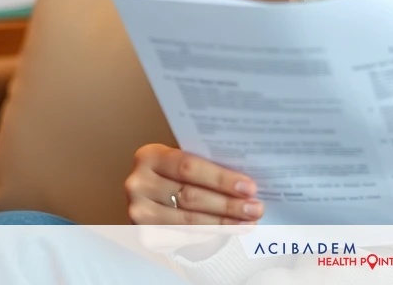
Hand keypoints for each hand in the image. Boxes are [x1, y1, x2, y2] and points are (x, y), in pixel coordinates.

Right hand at [125, 143, 264, 224]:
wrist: (152, 198)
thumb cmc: (175, 175)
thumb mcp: (183, 162)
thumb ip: (207, 165)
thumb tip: (247, 181)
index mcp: (149, 156)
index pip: (189, 166)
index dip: (221, 178)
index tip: (249, 187)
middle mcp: (138, 183)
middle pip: (190, 195)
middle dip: (228, 203)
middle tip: (255, 207)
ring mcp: (137, 211)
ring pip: (188, 220)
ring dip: (224, 222)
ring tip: (249, 221)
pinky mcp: (143, 234)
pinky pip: (182, 237)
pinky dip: (210, 234)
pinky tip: (230, 230)